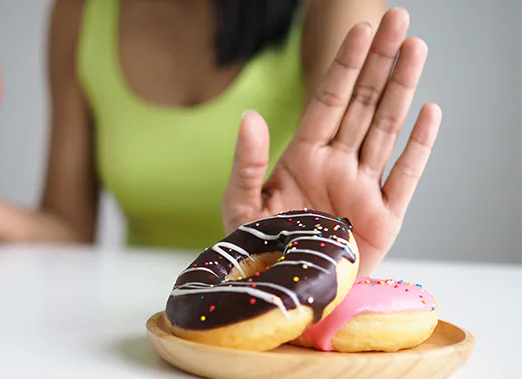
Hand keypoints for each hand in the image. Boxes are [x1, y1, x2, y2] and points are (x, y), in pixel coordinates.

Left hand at [221, 8, 441, 275]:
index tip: (360, 31)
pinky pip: (406, 175)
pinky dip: (419, 145)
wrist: (282, 292)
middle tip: (398, 20)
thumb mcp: (240, 205)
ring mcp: (362, 188)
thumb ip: (246, 162)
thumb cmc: (258, 251)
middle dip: (380, 62)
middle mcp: (336, 165)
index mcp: (303, 157)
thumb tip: (249, 117)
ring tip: (415, 48)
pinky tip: (430, 111)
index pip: (328, 101)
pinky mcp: (384, 217)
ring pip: (386, 128)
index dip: (345, 66)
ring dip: (402, 89)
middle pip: (363, 103)